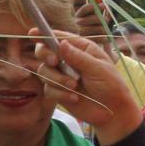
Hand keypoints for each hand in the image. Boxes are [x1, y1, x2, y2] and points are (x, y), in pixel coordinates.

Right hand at [39, 30, 143, 144]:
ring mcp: (61, 75)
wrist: (112, 112)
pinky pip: (48, 89)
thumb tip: (61, 44)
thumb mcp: (98, 68)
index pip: (59, 38)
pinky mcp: (58, 91)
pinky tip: (74, 98)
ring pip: (44, 71)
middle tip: (55, 62)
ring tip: (74, 87)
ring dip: (58, 79)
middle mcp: (68, 60)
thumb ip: (78, 57)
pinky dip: (60, 94)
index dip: (44, 34)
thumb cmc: (111, 85)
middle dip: (46, 56)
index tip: (32, 33)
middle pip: (44, 52)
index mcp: (80, 49)